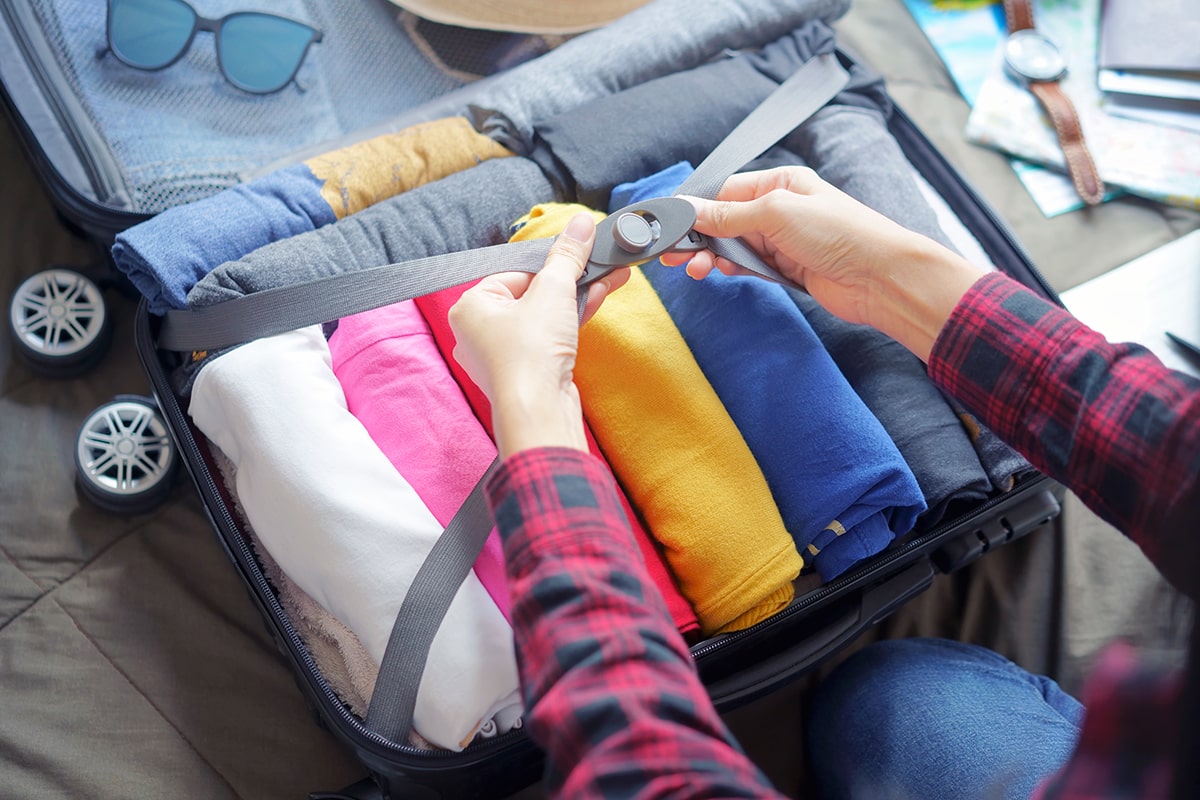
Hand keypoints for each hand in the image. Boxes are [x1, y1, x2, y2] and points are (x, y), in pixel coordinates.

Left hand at [449, 213, 627, 457]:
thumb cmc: (530, 354)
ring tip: (609, 279)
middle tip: (599, 263)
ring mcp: (502, 355)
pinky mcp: (525, 372)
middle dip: (570, 280)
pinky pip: (548, 338)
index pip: (515, 272)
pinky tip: (597, 301)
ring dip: (576, 299)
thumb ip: (567, 256)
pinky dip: (570, 323)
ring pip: (543, 317)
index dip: (549, 265)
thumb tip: (581, 224)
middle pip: (531, 294)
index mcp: (471, 307)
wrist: (540, 411)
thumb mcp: (554, 291)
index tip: (578, 253)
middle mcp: (479, 331)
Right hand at [659, 166, 985, 361]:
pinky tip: (720, 272)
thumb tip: (688, 209)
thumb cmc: (840, 233)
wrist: (879, 277)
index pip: (724, 192)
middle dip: (699, 237)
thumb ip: (728, 215)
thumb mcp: (776, 213)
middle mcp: (780, 208)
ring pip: (733, 245)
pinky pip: (749, 265)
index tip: (670, 226)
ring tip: (697, 270)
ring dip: (713, 257)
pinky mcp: (787, 268)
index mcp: (779, 182)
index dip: (696, 209)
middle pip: (725, 220)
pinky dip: (732, 269)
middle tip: (674, 255)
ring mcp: (783, 239)